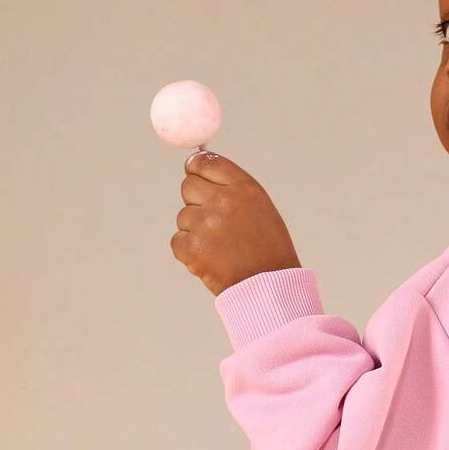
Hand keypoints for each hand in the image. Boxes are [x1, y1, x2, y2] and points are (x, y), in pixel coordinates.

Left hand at [171, 150, 301, 295]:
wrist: (271, 287)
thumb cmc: (269, 250)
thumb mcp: (260, 207)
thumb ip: (232, 188)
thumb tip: (199, 168)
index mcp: (243, 187)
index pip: (204, 162)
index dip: (196, 169)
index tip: (195, 176)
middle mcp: (222, 200)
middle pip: (188, 186)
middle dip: (195, 202)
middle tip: (214, 223)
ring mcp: (205, 223)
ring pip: (183, 217)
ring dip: (196, 231)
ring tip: (220, 247)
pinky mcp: (191, 247)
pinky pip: (178, 241)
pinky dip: (190, 252)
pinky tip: (211, 259)